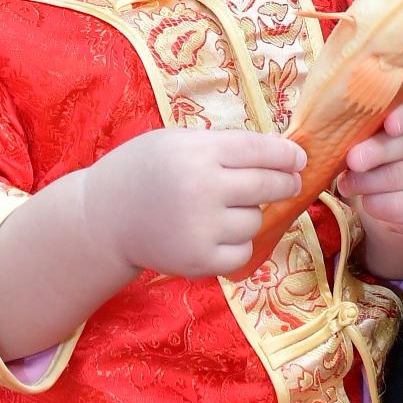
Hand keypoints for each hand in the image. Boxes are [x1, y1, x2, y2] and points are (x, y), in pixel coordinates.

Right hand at [85, 125, 305, 281]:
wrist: (102, 218)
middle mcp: (202, 189)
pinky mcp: (199, 260)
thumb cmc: (143, 172)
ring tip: (224, 210)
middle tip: (287, 183)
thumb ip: (224, 146)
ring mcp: (201, 228)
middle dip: (284, 183)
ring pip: (256, 221)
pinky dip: (238, 243)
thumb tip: (281, 154)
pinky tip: (218, 234)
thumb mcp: (177, 142)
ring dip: (250, 215)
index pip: (259, 150)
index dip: (287, 155)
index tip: (299, 159)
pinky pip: (243, 251)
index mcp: (196, 153)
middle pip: (267, 186)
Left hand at [339, 90, 402, 252]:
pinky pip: (400, 205)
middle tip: (352, 160)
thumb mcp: (382, 130)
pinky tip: (367, 199)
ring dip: (366, 182)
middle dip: (376, 152)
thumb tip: (330, 129)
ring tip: (348, 183)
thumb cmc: (390, 149)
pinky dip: (375, 204)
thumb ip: (365, 124)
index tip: (388, 124)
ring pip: (400, 177)